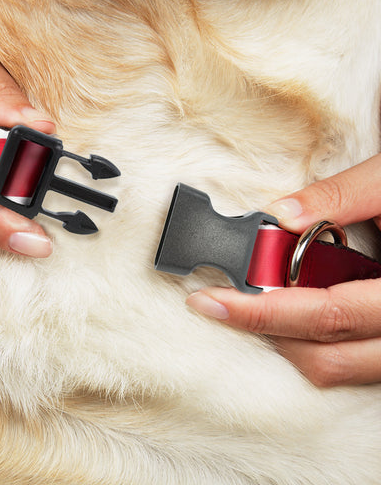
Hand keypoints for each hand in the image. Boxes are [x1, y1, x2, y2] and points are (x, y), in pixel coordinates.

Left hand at [187, 153, 380, 386]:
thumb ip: (342, 196)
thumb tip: (281, 214)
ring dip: (289, 340)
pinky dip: (316, 342)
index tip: (212, 301)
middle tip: (222, 303)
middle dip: (265, 329)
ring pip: (339, 368)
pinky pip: (354, 363)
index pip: (325, 314)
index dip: (261, 311)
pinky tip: (295, 310)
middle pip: (326, 356)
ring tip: (256, 304)